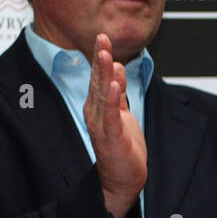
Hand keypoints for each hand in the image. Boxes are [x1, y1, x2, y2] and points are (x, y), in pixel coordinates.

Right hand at [85, 33, 146, 217]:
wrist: (121, 180)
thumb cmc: (122, 148)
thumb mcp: (122, 114)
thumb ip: (117, 92)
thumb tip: (115, 66)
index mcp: (97, 106)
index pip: (98, 78)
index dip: (100, 57)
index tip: (102, 37)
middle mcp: (95, 113)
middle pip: (97, 82)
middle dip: (100, 59)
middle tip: (101, 38)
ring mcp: (101, 125)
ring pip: (102, 95)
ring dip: (103, 75)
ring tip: (106, 56)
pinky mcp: (111, 138)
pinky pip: (112, 117)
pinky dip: (112, 101)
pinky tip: (115, 87)